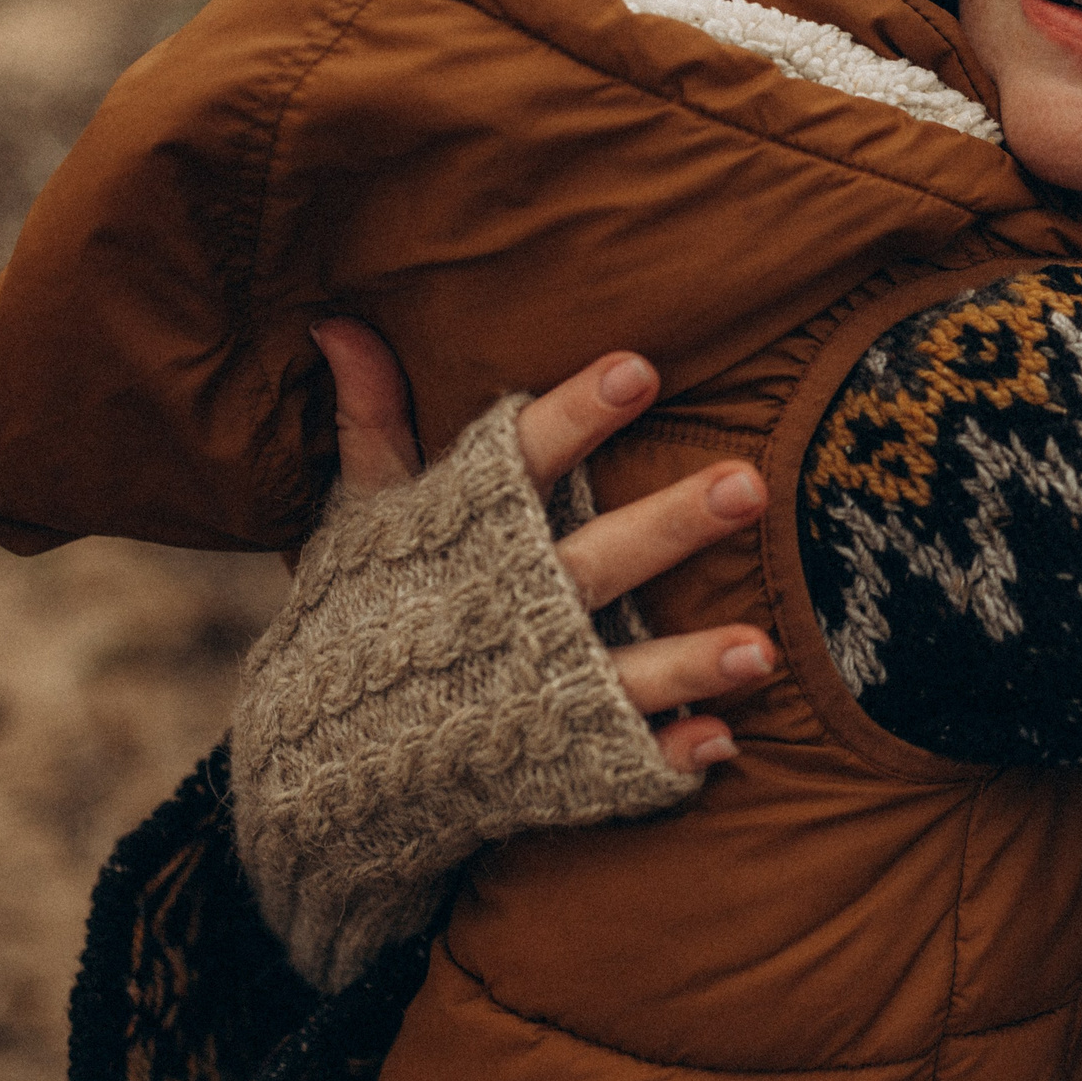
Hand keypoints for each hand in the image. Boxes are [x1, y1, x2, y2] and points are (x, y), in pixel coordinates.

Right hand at [309, 319, 775, 774]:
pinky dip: (664, 755)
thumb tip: (338, 319)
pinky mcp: (553, 756)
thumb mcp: (363, 514)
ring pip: (623, 669)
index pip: (525, 459)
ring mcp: (535, 690)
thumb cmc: (365, 610)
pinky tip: (720, 742)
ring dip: (689, 661)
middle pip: (599, 557)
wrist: (321, 761)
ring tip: (760, 648)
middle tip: (750, 484)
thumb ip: (372, 421)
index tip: (641, 369)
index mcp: (469, 534)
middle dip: (671, 525)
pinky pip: (617, 760)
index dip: (579, 415)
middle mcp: (510, 608)